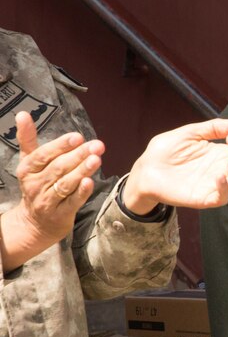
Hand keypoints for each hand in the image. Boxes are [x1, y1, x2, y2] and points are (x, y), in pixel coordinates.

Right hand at [1, 111, 103, 270]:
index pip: (43, 155)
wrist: (35, 222)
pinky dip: (81, 192)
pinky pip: (72, 202)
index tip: (77, 136)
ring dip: (82, 171)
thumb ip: (28, 138)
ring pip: (66, 184)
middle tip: (97, 145)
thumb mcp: (30, 162)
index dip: (60, 146)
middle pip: (58, 168)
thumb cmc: (37, 184)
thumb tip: (22, 114)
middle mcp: (35, 185)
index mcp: (28, 170)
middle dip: (78, 156)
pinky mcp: (61, 214)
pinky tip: (90, 182)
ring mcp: (47, 201)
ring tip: (97, 159)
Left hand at [123, 119, 227, 213]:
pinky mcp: (203, 198)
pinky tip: (219, 176)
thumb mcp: (190, 132)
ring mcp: (214, 185)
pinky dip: (224, 188)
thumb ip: (212, 128)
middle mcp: (222, 169)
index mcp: (221, 154)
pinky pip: (222, 198)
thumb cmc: (166, 150)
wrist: (146, 169)